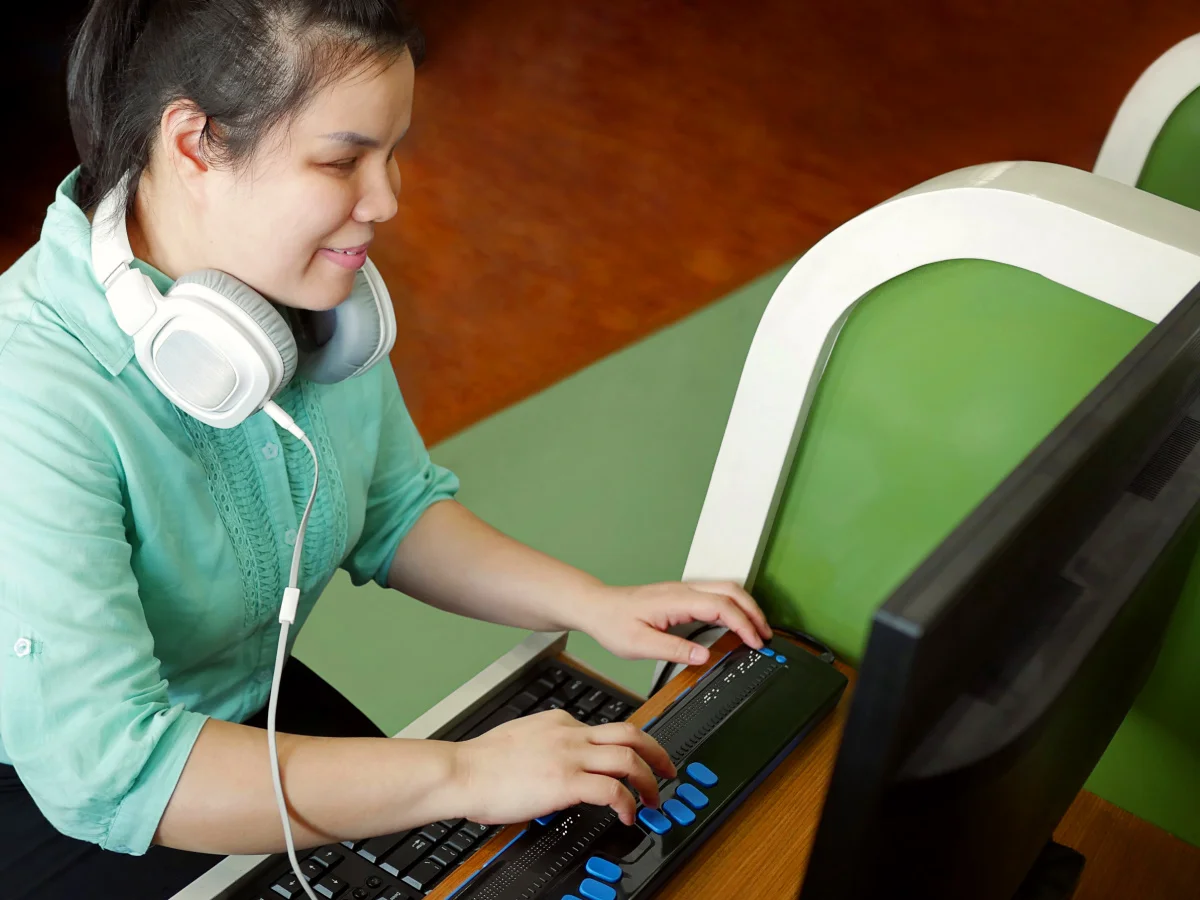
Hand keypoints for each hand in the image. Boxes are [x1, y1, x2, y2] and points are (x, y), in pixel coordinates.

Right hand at [451, 710, 675, 825]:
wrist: (460, 772)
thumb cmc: (480, 764)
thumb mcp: (520, 740)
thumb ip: (545, 745)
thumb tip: (556, 765)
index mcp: (559, 722)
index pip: (606, 728)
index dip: (627, 747)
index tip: (635, 762)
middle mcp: (569, 733)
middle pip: (630, 733)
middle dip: (656, 752)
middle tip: (667, 770)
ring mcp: (569, 755)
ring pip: (629, 757)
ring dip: (649, 780)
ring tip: (654, 799)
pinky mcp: (565, 781)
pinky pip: (612, 789)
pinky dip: (628, 803)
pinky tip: (629, 816)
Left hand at [575, 582, 772, 666]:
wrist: (597, 607)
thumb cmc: (614, 623)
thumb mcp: (639, 644)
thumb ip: (673, 649)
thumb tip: (704, 656)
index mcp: (676, 600)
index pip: (721, 606)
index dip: (743, 624)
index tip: (755, 643)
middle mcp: (683, 589)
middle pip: (731, 591)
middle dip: (754, 612)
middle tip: (766, 636)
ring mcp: (683, 589)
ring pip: (726, 589)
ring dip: (746, 607)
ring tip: (757, 631)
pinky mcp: (681, 594)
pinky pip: (716, 594)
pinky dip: (733, 606)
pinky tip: (736, 622)